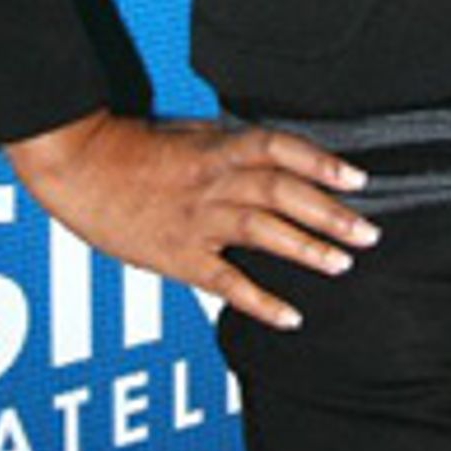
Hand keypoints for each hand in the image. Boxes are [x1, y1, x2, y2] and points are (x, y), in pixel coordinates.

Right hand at [5, 108, 378, 329]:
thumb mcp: (189, 134)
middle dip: (329, 212)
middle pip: (281, 192)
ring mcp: (197, 220)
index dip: (320, 162)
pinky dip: (260, 302)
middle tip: (369, 231)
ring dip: (307, 249)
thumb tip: (272, 154)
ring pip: (262, 232)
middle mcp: (214, 181)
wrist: (80, 168)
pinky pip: (225, 282)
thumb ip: (229, 145)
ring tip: (343, 264)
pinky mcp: (178, 257)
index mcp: (218, 147)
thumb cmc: (133, 148)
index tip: (358, 179)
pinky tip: (291, 316)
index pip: (279, 148)